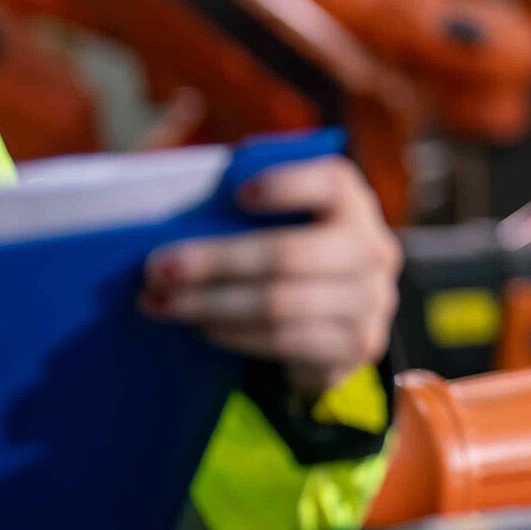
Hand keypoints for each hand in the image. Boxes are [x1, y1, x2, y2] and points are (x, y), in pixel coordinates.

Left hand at [141, 155, 401, 397]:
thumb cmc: (292, 255)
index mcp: (353, 204)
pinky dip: (235, 335)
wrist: (338, 321)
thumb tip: (173, 211)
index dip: (287, 185)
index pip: (331, 183)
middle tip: (157, 270)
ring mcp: (371, 302)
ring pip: (279, 305)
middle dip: (214, 263)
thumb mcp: (282, 224)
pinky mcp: (357, 346)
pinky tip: (202, 328)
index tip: (238, 195)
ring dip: (210, 305)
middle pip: (289, 255)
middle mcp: (373, 250)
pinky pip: (284, 342)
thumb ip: (245, 211)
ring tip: (162, 304)